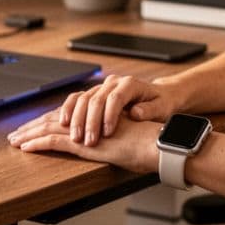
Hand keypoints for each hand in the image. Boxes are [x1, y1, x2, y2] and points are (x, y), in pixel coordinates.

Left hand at [8, 112, 161, 172]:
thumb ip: (111, 136)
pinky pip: (55, 141)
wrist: (154, 144)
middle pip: (52, 119)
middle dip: (31, 126)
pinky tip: (25, 148)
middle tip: (14, 134)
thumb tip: (105, 142)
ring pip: (49, 128)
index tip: (32, 127)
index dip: (46, 121)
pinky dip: (38, 144)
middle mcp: (86, 118)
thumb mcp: (124, 137)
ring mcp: (84, 129)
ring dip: (28, 134)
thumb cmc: (145, 143)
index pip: (64, 115)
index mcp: (94, 115)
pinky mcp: (84, 142)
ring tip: (14, 141)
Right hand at [56, 74, 179, 145]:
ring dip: (76, 118)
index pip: (115, 98)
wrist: (158, 95)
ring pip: (82, 99)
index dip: (109, 115)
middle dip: (89, 121)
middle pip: (95, 99)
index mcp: (130, 84)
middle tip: (87, 141)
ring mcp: (102, 87)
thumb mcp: (161, 107)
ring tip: (74, 137)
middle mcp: (113, 83)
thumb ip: (150, 110)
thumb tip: (135, 112)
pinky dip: (68, 110)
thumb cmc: (161, 103)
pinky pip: (76, 99)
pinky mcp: (94, 93)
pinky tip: (63, 123)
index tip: (107, 133)